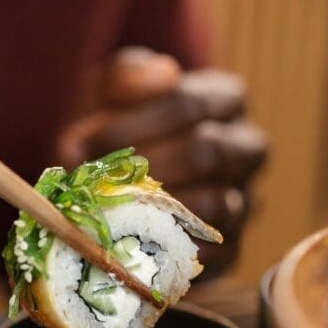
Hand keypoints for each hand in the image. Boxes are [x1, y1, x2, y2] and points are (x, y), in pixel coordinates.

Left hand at [56, 47, 266, 274]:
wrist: (104, 190)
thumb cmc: (109, 132)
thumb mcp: (105, 94)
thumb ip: (124, 74)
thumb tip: (162, 74)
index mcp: (224, 100)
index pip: (191, 103)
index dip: (133, 124)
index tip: (81, 142)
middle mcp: (246, 148)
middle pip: (207, 152)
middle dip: (141, 166)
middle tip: (92, 179)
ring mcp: (244, 199)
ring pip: (215, 204)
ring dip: (151, 209)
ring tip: (105, 210)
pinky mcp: (232, 248)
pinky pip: (212, 253)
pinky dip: (167, 248)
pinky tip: (126, 242)